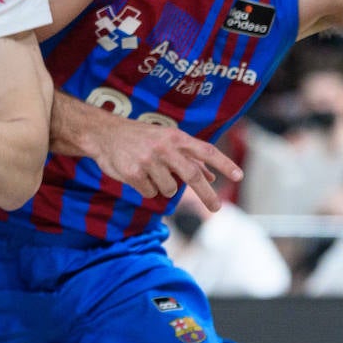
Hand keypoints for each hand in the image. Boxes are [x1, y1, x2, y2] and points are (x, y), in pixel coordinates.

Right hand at [86, 114, 242, 211]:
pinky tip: (138, 175)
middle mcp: (164, 147)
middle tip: (217, 208)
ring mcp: (148, 160)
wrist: (104, 134)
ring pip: (168, 189)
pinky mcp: (133, 173)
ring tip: (152, 173)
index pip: (205, 150)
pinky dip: (147, 189)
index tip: (238, 176)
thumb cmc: (141, 137)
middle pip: (192, 175)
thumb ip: (190, 157)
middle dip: (207, 195)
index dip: (223, 163)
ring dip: (164, 188)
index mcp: (175, 137)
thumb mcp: (167, 139)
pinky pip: (149, 193)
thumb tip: (212, 177)